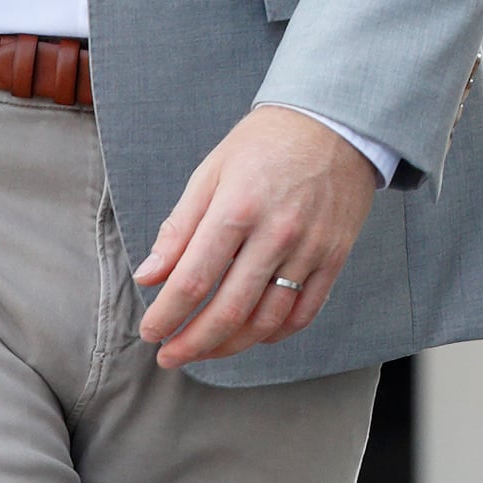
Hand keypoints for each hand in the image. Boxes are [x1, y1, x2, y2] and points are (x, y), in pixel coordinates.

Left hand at [134, 106, 379, 367]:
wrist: (332, 126)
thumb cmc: (261, 146)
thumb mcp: (210, 173)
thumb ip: (179, 227)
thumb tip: (148, 275)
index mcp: (236, 209)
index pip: (194, 278)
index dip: (168, 313)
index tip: (149, 332)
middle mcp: (275, 235)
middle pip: (229, 310)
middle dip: (193, 342)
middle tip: (168, 357)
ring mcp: (309, 252)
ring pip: (267, 321)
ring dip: (230, 346)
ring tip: (202, 351)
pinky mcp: (334, 261)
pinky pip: (303, 314)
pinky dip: (274, 335)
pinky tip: (249, 337)